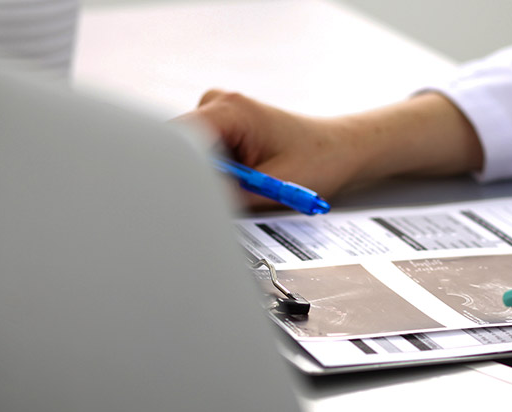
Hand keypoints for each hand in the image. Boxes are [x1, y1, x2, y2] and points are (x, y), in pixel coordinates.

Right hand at [178, 90, 483, 210]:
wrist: (343, 149)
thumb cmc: (320, 161)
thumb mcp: (272, 187)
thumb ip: (226, 196)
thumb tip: (189, 208)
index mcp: (228, 108)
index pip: (172, 140)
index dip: (168, 174)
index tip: (174, 202)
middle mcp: (215, 103)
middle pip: (176, 149)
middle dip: (190, 179)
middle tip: (220, 203)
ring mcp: (215, 113)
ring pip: (189, 157)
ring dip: (208, 179)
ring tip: (243, 190)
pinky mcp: (220, 128)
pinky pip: (202, 157)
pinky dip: (216, 176)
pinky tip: (242, 183)